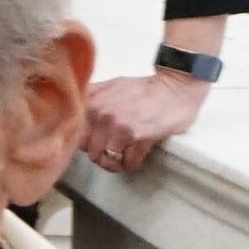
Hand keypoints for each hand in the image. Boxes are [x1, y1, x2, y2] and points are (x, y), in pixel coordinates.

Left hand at [78, 71, 209, 173]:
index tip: (93, 142)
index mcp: (93, 103)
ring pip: (107, 160)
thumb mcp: (110, 85)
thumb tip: (72, 110)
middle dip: (99, 154)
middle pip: (90, 151)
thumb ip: (90, 97)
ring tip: (122, 156)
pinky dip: (130, 164)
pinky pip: (128, 163)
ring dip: (114, 163)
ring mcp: (121, 128)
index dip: (84, 141)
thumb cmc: (143, 88)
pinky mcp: (141, 138)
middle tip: (110, 151)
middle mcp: (103, 115)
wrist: (175, 87)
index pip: (75, 135)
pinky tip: (134, 157)